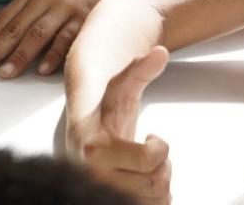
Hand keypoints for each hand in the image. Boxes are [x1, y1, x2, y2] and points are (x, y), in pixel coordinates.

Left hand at [0, 0, 158, 77]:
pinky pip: (67, 39)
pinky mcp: (86, 18)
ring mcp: (65, 9)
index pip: (3, 18)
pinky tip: (43, 70)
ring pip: (38, 34)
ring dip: (19, 55)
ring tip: (4, 73)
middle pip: (15, 28)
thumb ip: (28, 11)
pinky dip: (54, 55)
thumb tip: (2, 36)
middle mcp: (45, 0)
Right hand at [68, 46, 171, 203]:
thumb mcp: (121, 88)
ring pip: (155, 200)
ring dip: (159, 183)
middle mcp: (93, 176)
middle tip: (151, 154)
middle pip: (156, 183)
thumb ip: (139, 70)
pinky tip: (142, 184)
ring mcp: (99, 192)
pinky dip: (154, 199)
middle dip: (162, 166)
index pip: (149, 159)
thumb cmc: (102, 114)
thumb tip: (160, 52)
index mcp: (94, 148)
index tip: (151, 138)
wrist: (82, 139)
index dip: (159, 149)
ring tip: (145, 169)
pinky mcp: (106, 202)